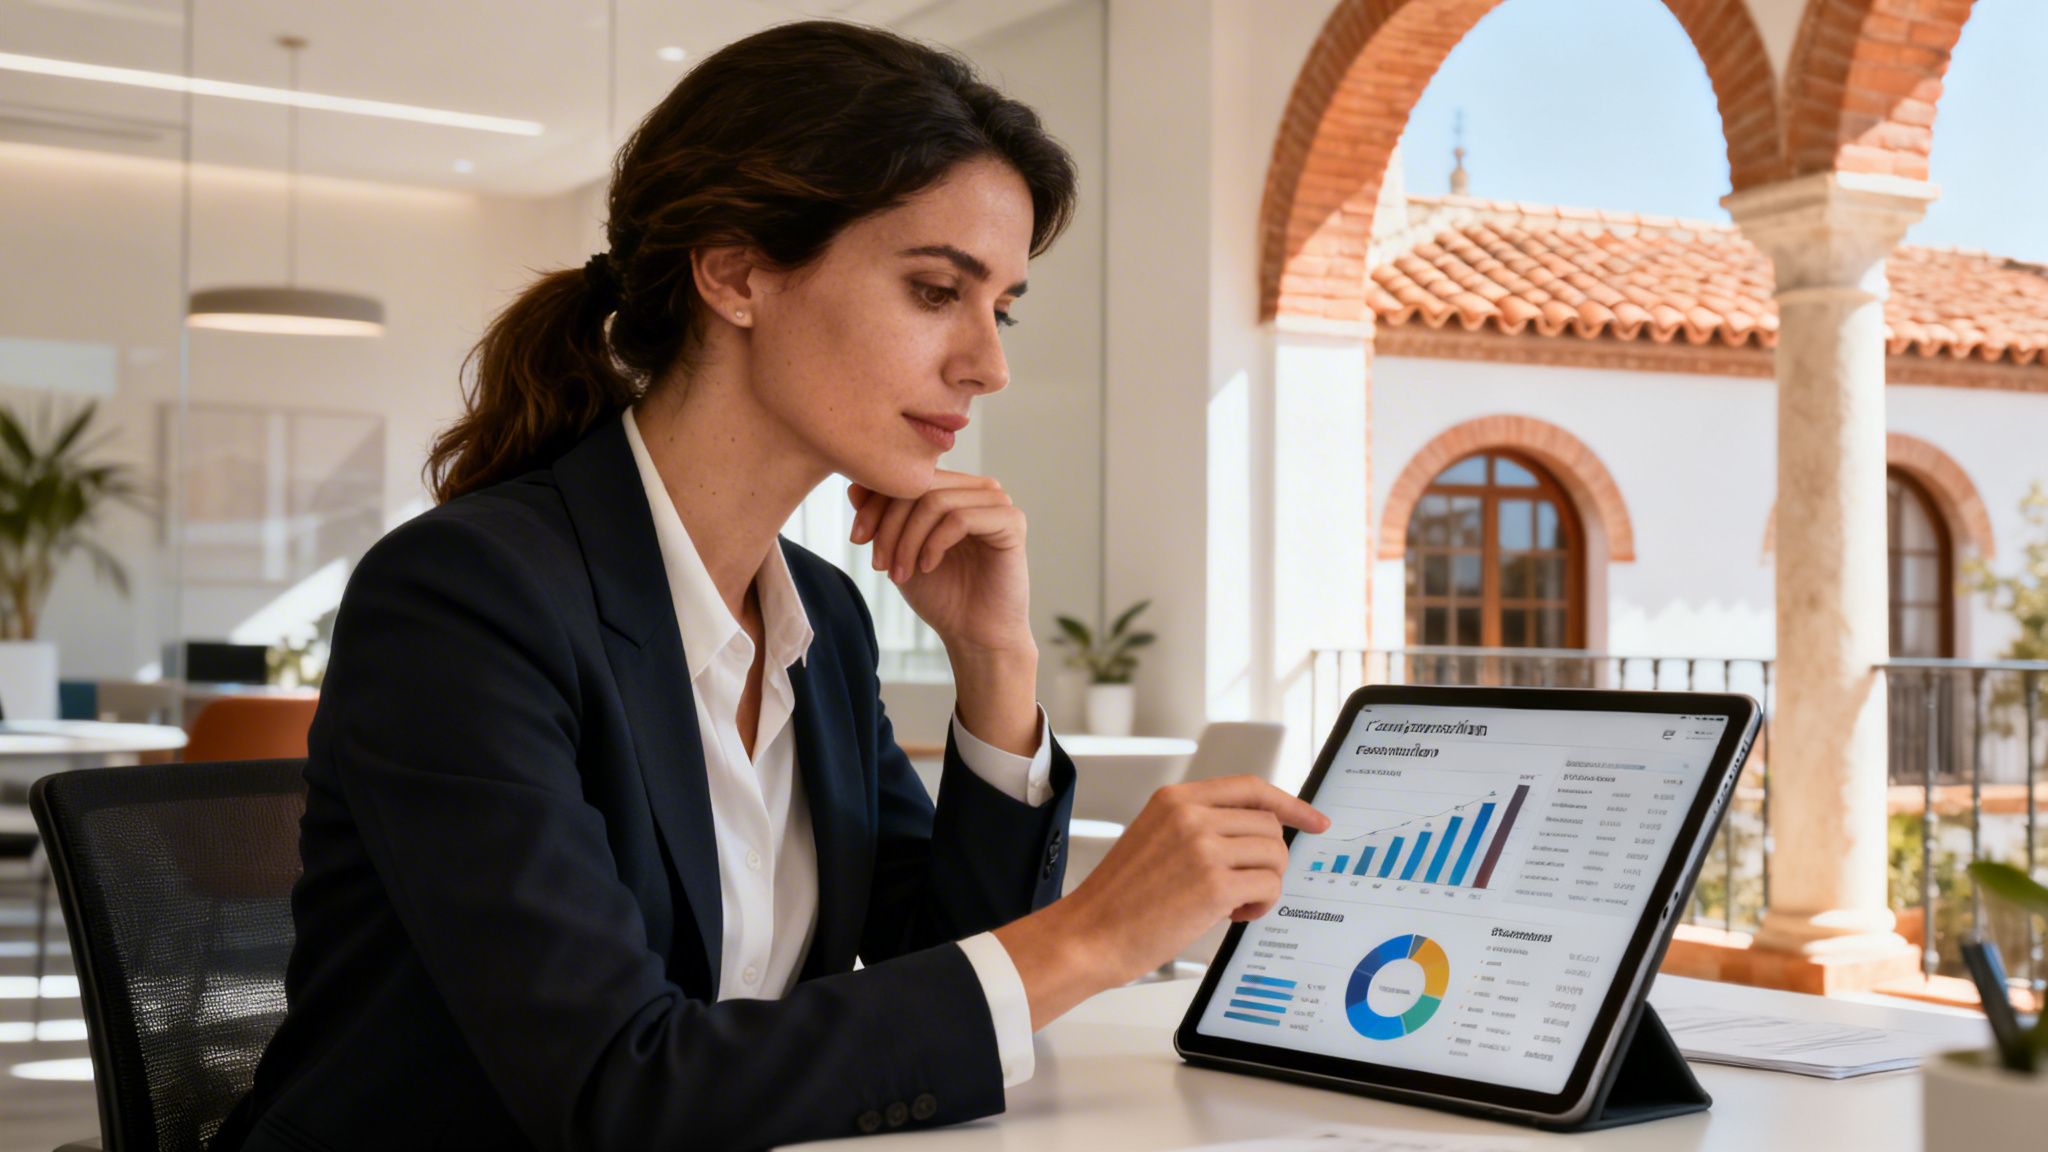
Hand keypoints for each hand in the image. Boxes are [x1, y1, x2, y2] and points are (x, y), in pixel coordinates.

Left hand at [848, 472, 1030, 655]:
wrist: (974, 635)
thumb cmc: (941, 594)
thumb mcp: (899, 552)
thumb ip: (881, 519)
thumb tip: (854, 487)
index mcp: (954, 489)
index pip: (907, 476)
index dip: (874, 503)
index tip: (857, 538)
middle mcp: (977, 489)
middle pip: (919, 486)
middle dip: (889, 525)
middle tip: (879, 564)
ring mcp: (997, 503)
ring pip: (936, 502)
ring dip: (908, 540)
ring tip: (901, 572)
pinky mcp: (1011, 522)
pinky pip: (960, 519)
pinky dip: (934, 544)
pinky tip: (928, 567)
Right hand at [993, 776, 1328, 1026]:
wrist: (1090, 934)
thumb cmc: (1120, 899)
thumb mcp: (1155, 838)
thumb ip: (1199, 826)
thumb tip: (1256, 835)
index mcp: (1175, 799)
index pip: (1251, 788)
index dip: (1290, 804)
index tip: (1314, 820)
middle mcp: (1190, 815)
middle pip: (1269, 825)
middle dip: (1267, 859)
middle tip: (1243, 886)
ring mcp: (1203, 848)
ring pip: (1275, 855)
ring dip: (1264, 884)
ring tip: (1233, 903)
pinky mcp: (1214, 884)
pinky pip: (1269, 886)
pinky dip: (1261, 905)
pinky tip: (1233, 915)